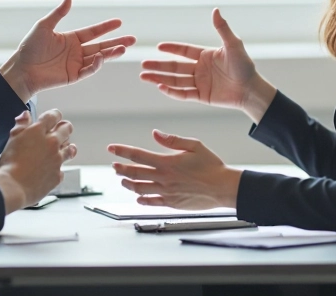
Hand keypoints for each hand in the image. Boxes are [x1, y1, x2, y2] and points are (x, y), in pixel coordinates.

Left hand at [0, 0, 135, 101]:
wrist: (21, 69)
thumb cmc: (29, 47)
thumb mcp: (44, 26)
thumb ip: (59, 13)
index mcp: (71, 39)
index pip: (93, 32)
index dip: (106, 27)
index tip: (119, 22)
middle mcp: (76, 51)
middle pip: (101, 45)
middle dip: (117, 42)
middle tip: (132, 39)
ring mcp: (76, 64)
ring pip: (99, 58)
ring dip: (111, 53)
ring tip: (124, 48)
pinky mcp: (73, 76)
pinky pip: (88, 70)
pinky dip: (96, 64)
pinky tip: (101, 57)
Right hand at [0, 109, 76, 212]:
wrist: (12, 187)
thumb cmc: (9, 164)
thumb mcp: (12, 140)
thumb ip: (20, 125)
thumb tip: (26, 115)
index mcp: (39, 131)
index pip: (53, 115)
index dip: (54, 115)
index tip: (54, 117)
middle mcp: (52, 143)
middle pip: (66, 129)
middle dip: (64, 127)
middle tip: (62, 129)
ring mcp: (57, 159)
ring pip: (70, 148)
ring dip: (67, 146)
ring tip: (65, 147)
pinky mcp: (58, 175)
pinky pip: (62, 168)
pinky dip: (58, 167)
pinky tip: (53, 168)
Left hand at [107, 130, 241, 209]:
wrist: (223, 187)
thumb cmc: (211, 165)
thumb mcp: (194, 145)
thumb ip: (172, 140)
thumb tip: (155, 133)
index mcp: (167, 162)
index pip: (138, 155)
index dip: (122, 151)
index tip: (112, 148)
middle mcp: (163, 178)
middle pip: (134, 173)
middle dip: (120, 169)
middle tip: (114, 166)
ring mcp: (166, 192)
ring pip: (139, 189)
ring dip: (128, 184)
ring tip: (122, 180)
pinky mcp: (171, 203)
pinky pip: (151, 202)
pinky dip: (141, 199)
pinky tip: (138, 197)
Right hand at [139, 8, 275, 122]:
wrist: (252, 90)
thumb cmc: (245, 66)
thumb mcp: (233, 45)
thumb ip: (222, 29)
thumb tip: (215, 10)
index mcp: (205, 55)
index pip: (184, 51)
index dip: (171, 49)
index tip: (158, 47)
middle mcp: (200, 69)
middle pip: (174, 66)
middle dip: (158, 66)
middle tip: (142, 65)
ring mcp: (199, 83)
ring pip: (175, 80)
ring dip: (159, 78)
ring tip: (143, 76)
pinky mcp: (201, 96)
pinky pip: (183, 94)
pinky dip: (171, 91)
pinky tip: (160, 87)